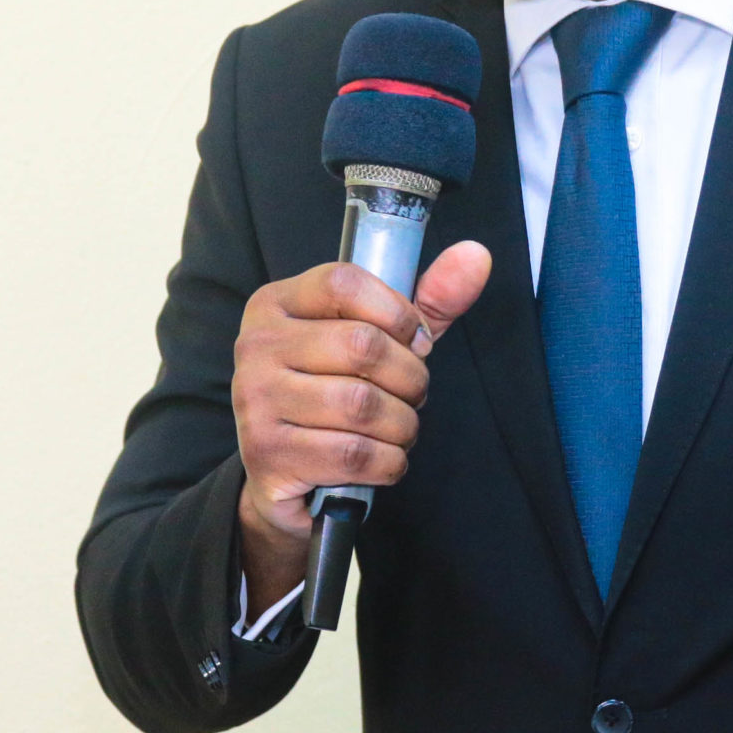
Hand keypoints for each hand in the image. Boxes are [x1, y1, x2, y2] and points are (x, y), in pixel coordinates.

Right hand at [231, 241, 491, 612]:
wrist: (281, 476)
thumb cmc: (334, 393)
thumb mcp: (378, 339)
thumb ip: (428, 300)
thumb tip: (477, 256)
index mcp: (276, 304)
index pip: (344, 283)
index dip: (397, 313)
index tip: (414, 341)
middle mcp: (256, 344)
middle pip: (363, 346)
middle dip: (410, 378)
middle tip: (413, 395)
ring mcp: (255, 399)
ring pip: (363, 404)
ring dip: (403, 425)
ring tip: (399, 429)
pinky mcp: (268, 452)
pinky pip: (355, 453)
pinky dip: (388, 461)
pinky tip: (383, 459)